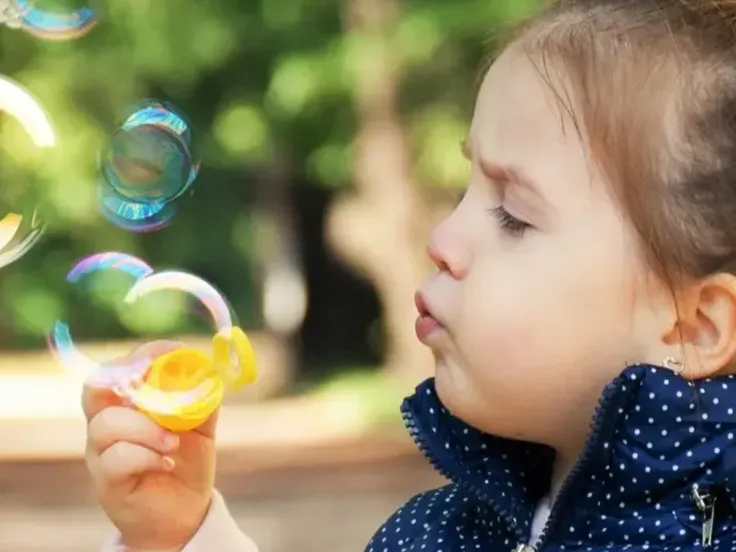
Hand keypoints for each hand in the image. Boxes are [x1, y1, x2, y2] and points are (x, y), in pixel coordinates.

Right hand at [83, 341, 217, 550]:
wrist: (182, 511)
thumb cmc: (185, 461)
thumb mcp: (201, 425)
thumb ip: (203, 398)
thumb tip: (210, 372)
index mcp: (126, 403)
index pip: (118, 368)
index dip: (142, 355)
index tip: (174, 352)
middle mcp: (106, 423)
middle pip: (95, 388)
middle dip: (129, 381)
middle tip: (159, 390)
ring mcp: (101, 452)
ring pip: (107, 424)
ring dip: (147, 428)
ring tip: (173, 443)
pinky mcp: (106, 481)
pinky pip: (116, 458)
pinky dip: (147, 456)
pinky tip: (166, 463)